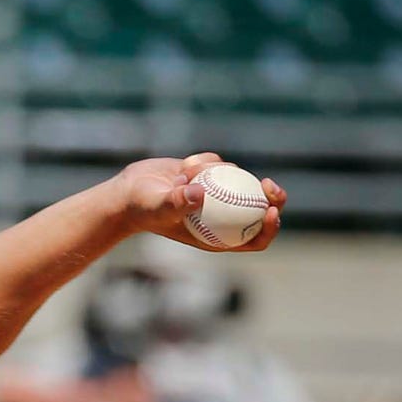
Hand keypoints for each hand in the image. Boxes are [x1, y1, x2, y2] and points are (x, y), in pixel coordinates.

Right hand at [111, 154, 287, 253]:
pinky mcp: (213, 177)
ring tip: (185, 174)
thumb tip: (200, 194)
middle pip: (261, 210)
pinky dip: (205, 162)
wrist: (129, 192)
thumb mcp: (157, 207)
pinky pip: (222, 164)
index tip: (269, 210)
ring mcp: (220, 196)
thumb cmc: (142, 208)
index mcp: (219, 237)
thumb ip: (176, 203)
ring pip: (239, 180)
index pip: (256, 239)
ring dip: (217, 172)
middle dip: (273, 198)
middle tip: (268, 185)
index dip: (270, 227)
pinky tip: (182, 167)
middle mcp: (224, 218)